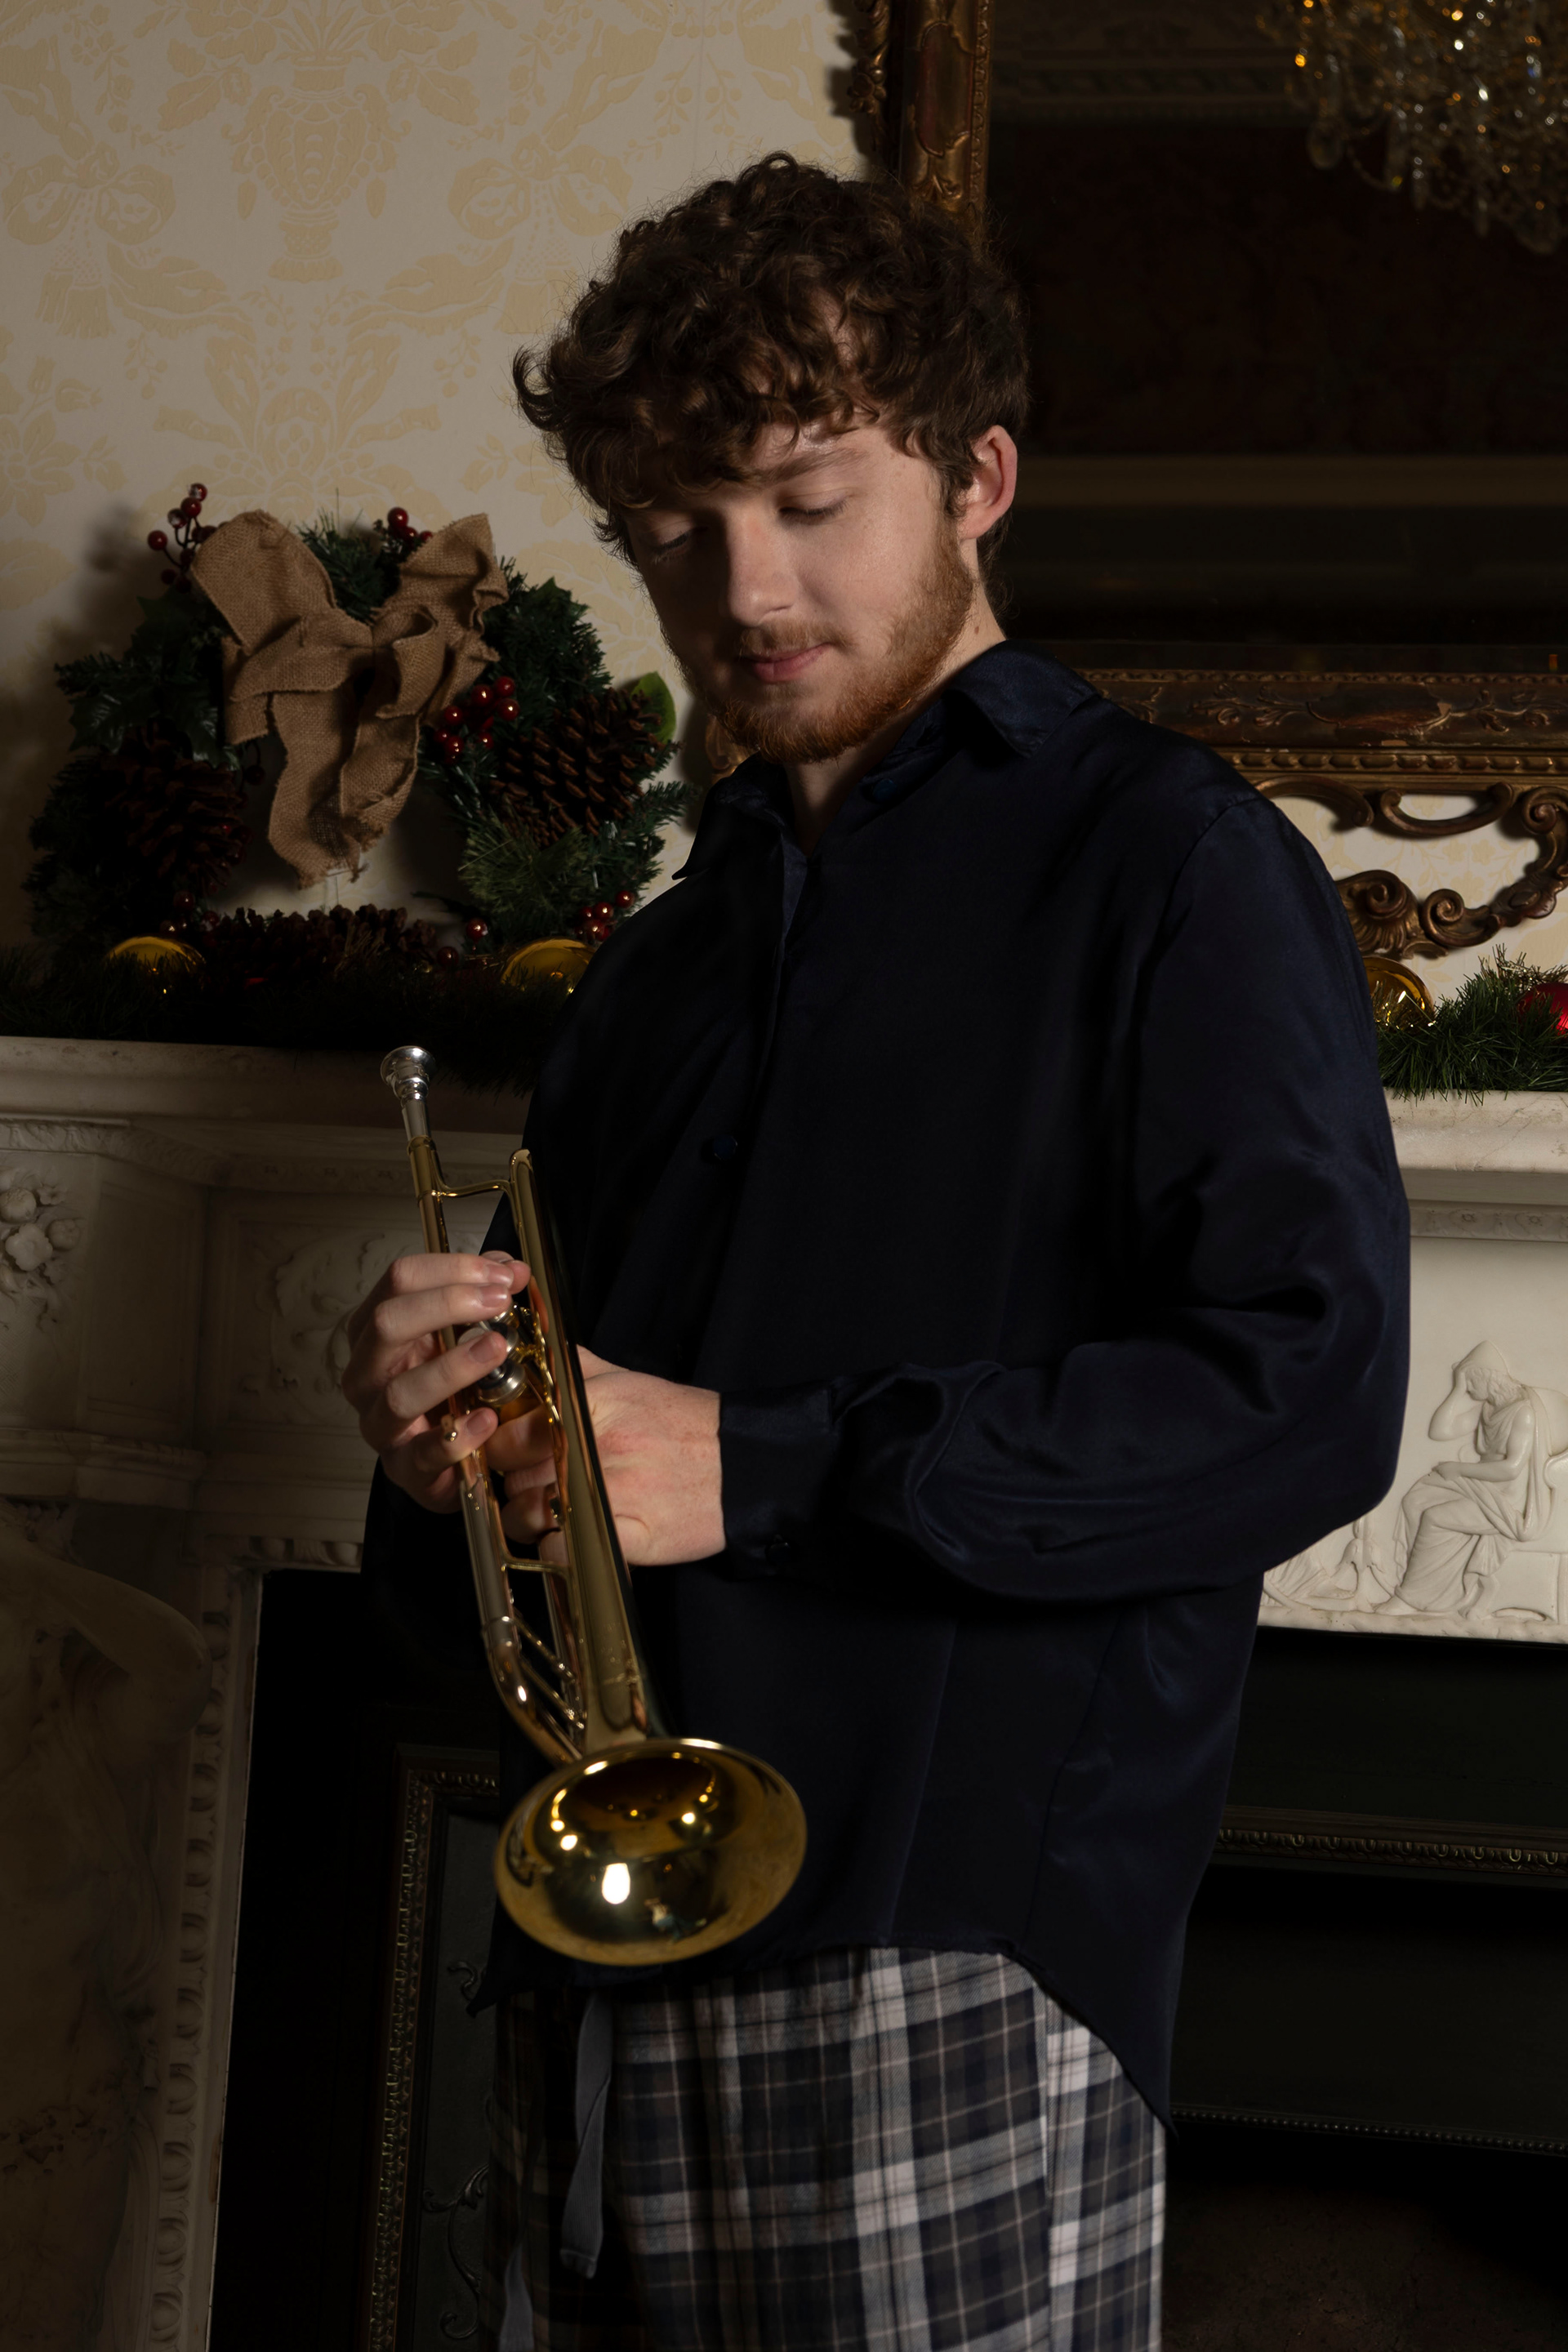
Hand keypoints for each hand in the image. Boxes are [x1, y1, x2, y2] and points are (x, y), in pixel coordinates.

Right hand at [340, 1250, 530, 1511]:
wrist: (451, 1457)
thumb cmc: (450, 1388)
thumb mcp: (463, 1332)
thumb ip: (484, 1295)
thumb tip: (513, 1268)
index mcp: (375, 1330)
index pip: (398, 1281)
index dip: (452, 1269)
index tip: (502, 1275)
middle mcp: (366, 1374)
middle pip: (385, 1325)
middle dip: (446, 1305)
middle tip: (499, 1302)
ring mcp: (379, 1423)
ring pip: (398, 1392)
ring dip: (451, 1367)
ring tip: (496, 1349)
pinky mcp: (405, 1468)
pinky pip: (424, 1452)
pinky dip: (458, 1435)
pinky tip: (487, 1419)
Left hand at [499, 1349, 723, 1566]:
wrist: (747, 1464)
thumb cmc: (687, 1425)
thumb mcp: (629, 1380)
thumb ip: (577, 1367)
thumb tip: (536, 1348)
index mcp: (591, 1403)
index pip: (512, 1420)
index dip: (498, 1439)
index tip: (507, 1450)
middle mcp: (597, 1443)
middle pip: (512, 1467)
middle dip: (510, 1479)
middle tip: (530, 1484)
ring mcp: (612, 1490)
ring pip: (527, 1511)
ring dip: (528, 1520)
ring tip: (551, 1515)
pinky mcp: (629, 1534)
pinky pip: (563, 1549)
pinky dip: (557, 1551)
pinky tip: (572, 1540)